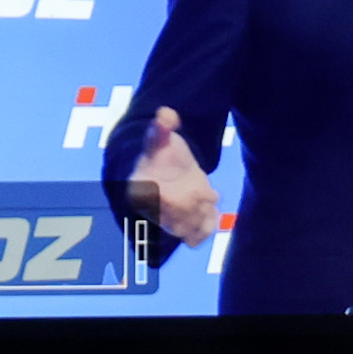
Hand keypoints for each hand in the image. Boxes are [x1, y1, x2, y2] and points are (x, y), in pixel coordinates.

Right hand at [123, 106, 221, 245]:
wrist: (163, 170)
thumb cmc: (159, 154)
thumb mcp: (158, 138)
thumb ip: (161, 127)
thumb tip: (166, 114)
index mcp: (142, 190)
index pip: (160, 203)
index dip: (182, 198)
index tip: (201, 186)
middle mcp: (152, 211)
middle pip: (176, 222)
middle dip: (196, 207)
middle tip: (207, 192)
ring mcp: (168, 222)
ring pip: (187, 233)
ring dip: (203, 218)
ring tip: (208, 199)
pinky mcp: (183, 228)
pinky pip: (195, 239)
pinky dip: (206, 228)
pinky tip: (211, 209)